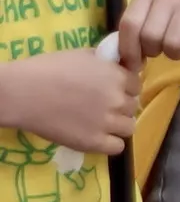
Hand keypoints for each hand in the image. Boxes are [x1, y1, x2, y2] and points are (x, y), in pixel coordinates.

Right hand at [0, 45, 140, 157]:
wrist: (22, 93)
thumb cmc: (47, 69)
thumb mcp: (81, 55)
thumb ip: (104, 61)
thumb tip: (116, 64)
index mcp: (116, 76)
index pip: (135, 85)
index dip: (124, 88)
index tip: (111, 90)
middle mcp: (117, 100)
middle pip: (132, 106)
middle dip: (119, 105)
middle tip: (101, 106)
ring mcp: (107, 122)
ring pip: (128, 127)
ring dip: (118, 124)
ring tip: (100, 122)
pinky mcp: (94, 142)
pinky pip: (117, 147)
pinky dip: (110, 143)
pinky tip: (97, 137)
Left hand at [114, 0, 179, 65]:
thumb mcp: (156, 23)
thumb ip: (137, 35)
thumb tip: (119, 62)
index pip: (129, 24)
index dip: (129, 49)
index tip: (135, 64)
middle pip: (149, 36)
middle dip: (156, 51)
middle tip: (165, 50)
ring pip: (172, 43)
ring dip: (177, 54)